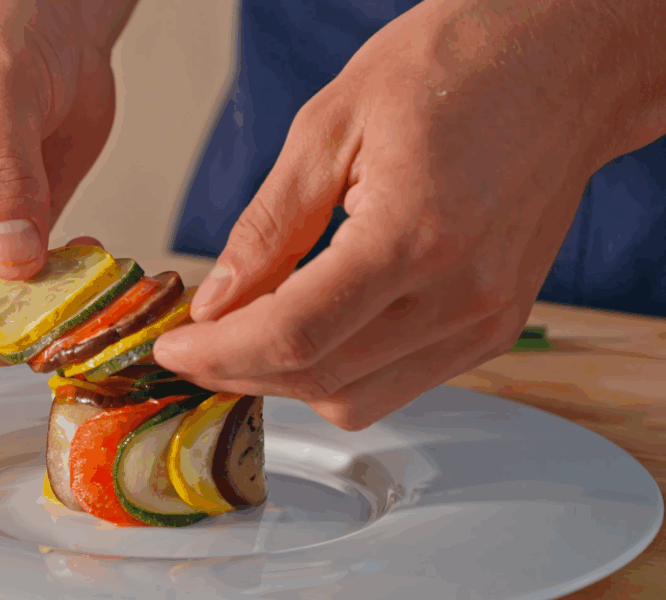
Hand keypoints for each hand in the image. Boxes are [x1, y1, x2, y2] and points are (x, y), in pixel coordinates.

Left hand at [154, 0, 664, 429]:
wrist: (564, 64)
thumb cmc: (461, 66)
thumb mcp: (331, 124)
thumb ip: (268, 226)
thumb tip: (218, 302)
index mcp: (415, 234)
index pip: (293, 336)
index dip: (218, 355)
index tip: (173, 348)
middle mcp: (461, 294)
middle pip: (319, 378)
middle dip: (239, 369)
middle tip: (197, 338)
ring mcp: (486, 320)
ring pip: (356, 398)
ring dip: (287, 378)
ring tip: (247, 332)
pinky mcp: (495, 328)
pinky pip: (398, 383)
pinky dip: (339, 369)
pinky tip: (310, 326)